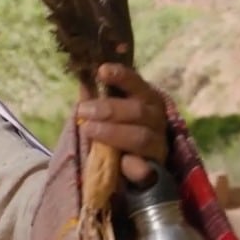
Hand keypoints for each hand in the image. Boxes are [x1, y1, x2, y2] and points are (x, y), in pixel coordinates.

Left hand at [76, 63, 167, 186]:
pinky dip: (134, 167)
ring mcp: (157, 144)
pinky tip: (123, 163)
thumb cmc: (114, 129)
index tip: (102, 70)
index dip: (123, 77)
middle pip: (139, 111)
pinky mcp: (154, 169)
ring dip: (113, 133)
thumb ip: (94, 98)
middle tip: (82, 110)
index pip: (138, 85)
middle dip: (109, 109)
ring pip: (141, 137)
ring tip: (88, 130)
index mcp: (146, 99)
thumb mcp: (102, 113)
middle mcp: (156, 119)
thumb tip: (83, 80)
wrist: (125, 166)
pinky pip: (146, 168)